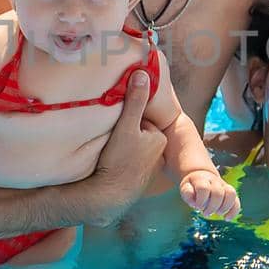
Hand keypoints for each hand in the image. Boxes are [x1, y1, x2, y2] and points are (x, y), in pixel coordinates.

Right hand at [86, 71, 165, 225]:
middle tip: (110, 139)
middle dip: (126, 135)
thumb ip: (135, 100)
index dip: (127, 120)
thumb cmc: (119, 160)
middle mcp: (158, 155)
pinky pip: (130, 164)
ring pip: (134, 150)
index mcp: (159, 139)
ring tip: (109, 153)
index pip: (142, 120)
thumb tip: (143, 73)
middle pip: (138, 135)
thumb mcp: (126, 125)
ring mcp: (148, 170)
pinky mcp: (137, 182)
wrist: (109, 196)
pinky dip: (122, 163)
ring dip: (123, 149)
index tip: (115, 126)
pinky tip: (111, 166)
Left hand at [181, 169, 239, 219]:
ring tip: (218, 213)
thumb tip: (194, 203)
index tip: (198, 207)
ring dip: (224, 207)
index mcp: (202, 179)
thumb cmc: (192, 186)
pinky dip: (234, 211)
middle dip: (212, 207)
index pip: (203, 188)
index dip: (201, 200)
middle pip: (218, 193)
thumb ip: (187, 193)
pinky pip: (237, 200)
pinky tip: (227, 218)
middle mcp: (215, 181)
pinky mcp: (230, 193)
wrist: (202, 177)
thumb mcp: (185, 188)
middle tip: (205, 213)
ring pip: (231, 193)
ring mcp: (224, 186)